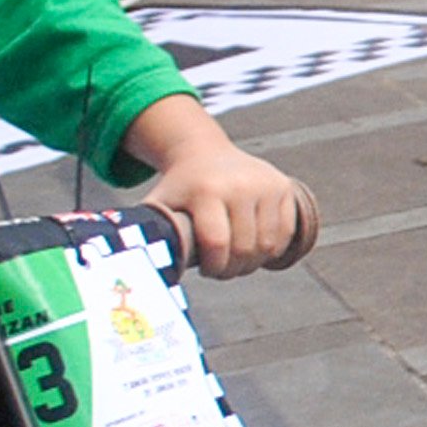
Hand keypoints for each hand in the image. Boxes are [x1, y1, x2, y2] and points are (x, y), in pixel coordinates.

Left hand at [126, 101, 318, 275]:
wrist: (204, 151)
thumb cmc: (179, 189)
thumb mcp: (159, 206)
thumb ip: (149, 236)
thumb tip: (140, 275)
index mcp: (206, 190)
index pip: (218, 243)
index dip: (215, 267)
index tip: (207, 271)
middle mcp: (240, 184)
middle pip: (246, 248)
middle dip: (233, 269)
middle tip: (222, 269)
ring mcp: (266, 184)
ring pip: (269, 245)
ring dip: (253, 261)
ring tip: (237, 259)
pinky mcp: (284, 187)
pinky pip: (286, 233)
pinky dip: (272, 248)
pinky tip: (255, 245)